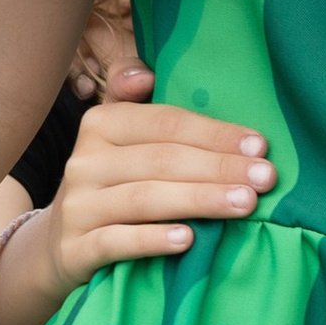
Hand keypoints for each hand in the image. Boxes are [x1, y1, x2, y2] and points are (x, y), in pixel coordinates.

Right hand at [12, 64, 278, 322]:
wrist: (60, 245)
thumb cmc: (111, 184)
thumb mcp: (119, 138)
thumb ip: (133, 100)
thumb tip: (146, 74)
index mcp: (101, 125)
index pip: (166, 123)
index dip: (215, 133)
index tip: (261, 146)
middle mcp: (84, 161)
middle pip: (161, 160)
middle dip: (219, 167)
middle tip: (266, 178)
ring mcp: (78, 207)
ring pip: (144, 199)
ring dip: (200, 200)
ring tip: (245, 205)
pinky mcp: (75, 250)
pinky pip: (116, 242)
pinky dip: (152, 240)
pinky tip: (188, 240)